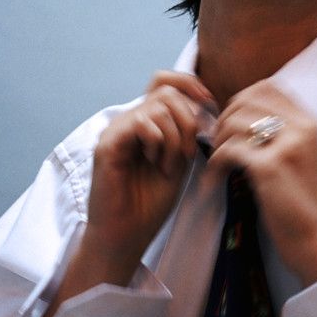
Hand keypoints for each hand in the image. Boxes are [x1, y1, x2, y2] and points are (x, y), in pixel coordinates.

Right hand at [26, 72, 214, 316]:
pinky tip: (155, 163)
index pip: (164, 80)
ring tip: (168, 164)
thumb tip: (205, 105)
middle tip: (186, 153)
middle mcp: (129, 121)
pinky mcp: (107, 144)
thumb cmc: (150, 203)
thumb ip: (187, 132)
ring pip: (158, 106)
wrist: (126, 235)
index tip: (209, 106)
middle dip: (188, 120)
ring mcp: (116, 130)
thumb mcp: (179, 160)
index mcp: (146, 122)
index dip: (190, 84)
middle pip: (167, 91)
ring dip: (174, 137)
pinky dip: (157, 141)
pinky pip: (141, 122)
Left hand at [208, 82, 316, 286]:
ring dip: (216, 143)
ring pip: (234, 123)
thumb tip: (239, 117)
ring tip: (216, 165)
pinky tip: (213, 181)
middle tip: (218, 144)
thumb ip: (280, 134)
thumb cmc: (304, 205)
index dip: (240, 101)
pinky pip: (228, 151)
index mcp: (310, 122)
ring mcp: (286, 145)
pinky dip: (214, 165)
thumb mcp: (300, 158)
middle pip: (246, 100)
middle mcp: (302, 127)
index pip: (267, 87)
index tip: (230, 124)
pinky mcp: (270, 167)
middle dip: (223, 119)